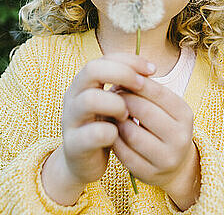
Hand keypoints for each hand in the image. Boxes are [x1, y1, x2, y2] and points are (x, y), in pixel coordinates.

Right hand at [59, 52, 155, 184]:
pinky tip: (118, 134)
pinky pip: (92, 133)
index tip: (152, 70)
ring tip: (127, 115)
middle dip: (122, 74)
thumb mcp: (115, 102)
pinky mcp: (74, 144)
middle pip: (92, 70)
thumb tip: (150, 70)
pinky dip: (110, 132)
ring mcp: (70, 119)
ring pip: (89, 99)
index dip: (130, 60)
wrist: (84, 163)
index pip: (104, 58)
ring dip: (115, 104)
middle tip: (141, 86)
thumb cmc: (105, 127)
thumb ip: (126, 86)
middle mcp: (73, 96)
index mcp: (84, 83)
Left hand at [111, 76, 200, 207]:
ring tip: (111, 114)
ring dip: (115, 121)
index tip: (120, 79)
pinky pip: (123, 153)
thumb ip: (147, 89)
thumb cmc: (163, 125)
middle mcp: (180, 137)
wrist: (174, 164)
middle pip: (142, 110)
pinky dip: (113, 140)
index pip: (157, 91)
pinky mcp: (150, 174)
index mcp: (185, 114)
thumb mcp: (163, 106)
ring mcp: (167, 158)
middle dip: (122, 100)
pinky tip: (111, 132)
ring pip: (130, 132)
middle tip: (110, 96)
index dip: (135, 83)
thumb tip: (123, 68)